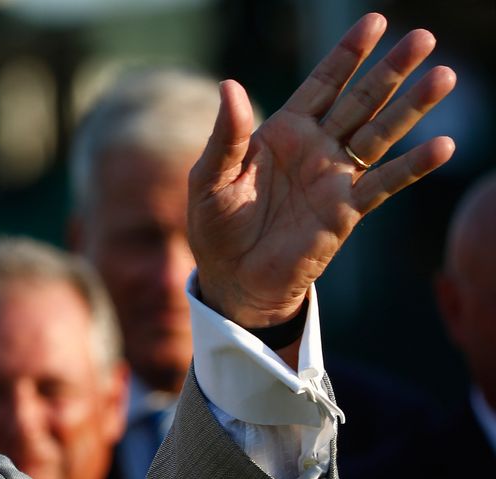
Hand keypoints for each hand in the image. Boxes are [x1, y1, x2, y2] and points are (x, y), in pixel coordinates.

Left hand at [190, 13, 454, 330]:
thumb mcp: (210, 178)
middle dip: (390, 70)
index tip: (375, 22)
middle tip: (423, 37)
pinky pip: (384, 184)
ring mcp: (335, 177)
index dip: (347, 54)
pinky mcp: (347, 211)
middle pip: (360, 100)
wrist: (233, 278)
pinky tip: (442, 146)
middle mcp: (316, 147)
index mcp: (283, 131)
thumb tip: (230, 86)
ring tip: (443, 77)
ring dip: (411, 107)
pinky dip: (413, 166)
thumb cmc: (217, 226)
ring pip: (379, 133)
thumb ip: (226, 135)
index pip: (322, 84)